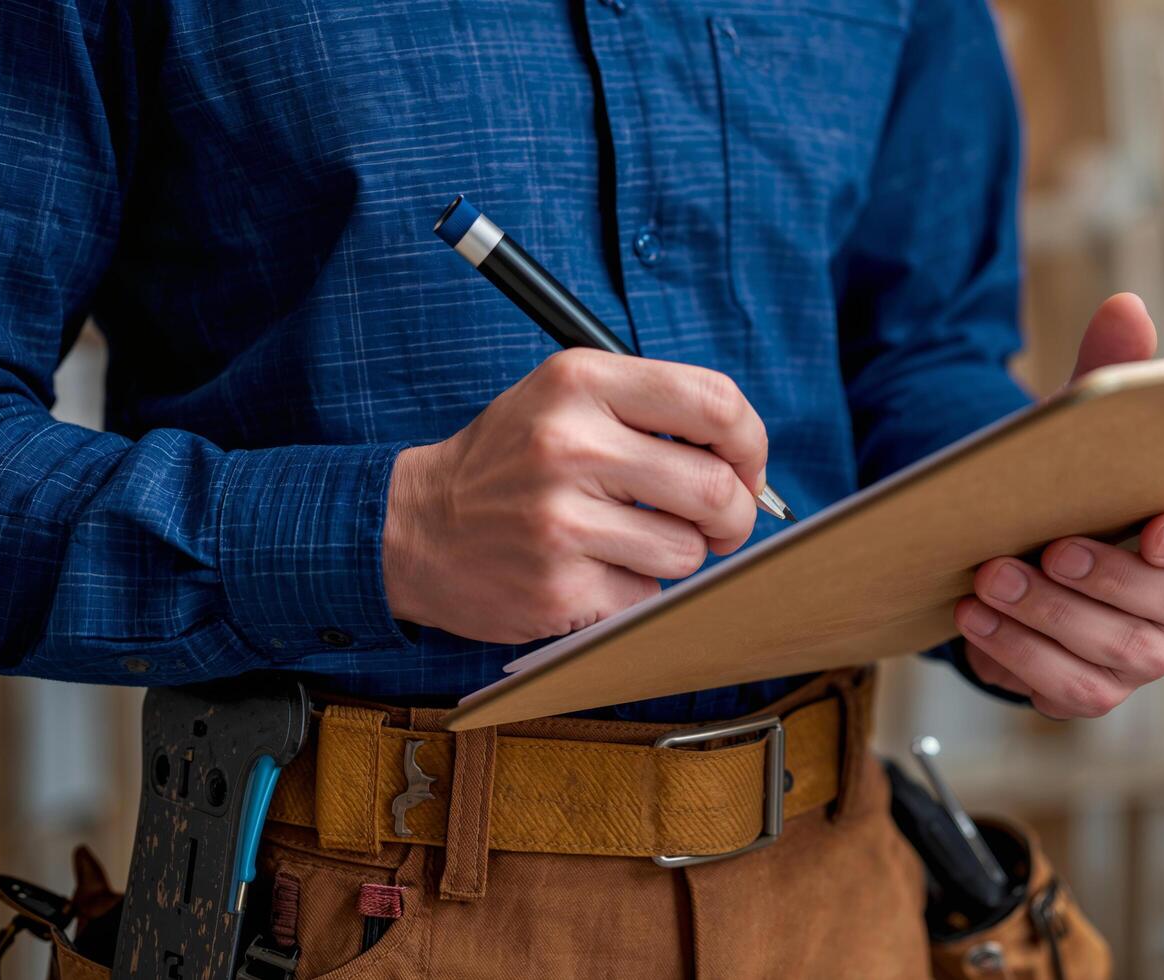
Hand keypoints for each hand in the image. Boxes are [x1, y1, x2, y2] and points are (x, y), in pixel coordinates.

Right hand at [382, 348, 767, 643]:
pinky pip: (646, 596)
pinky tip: (591, 573)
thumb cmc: (511, 462)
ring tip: (630, 544)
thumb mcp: (567, 400)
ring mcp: (561, 520)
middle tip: (716, 525)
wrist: (413, 527)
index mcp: (580, 381)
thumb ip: (653, 412)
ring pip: (687, 550)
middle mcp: (570, 444)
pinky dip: (634, 592)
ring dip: (676, 556)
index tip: (744, 467)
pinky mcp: (557, 587)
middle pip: (715, 487)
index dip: (750, 443)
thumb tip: (748, 463)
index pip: (715, 401)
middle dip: (733, 516)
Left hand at [954, 294, 1163, 717]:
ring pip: (1121, 655)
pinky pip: (1073, 692)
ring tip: (989, 581)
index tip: (1157, 531)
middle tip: (1049, 551)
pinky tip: (978, 625)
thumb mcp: (1072, 431)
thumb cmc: (1057, 490)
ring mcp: (1138, 654)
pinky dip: (1022, 661)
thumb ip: (1104, 372)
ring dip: (1051, 620)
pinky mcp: (1089, 689)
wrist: (1001, 555)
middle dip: (1107, 581)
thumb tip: (1126, 306)